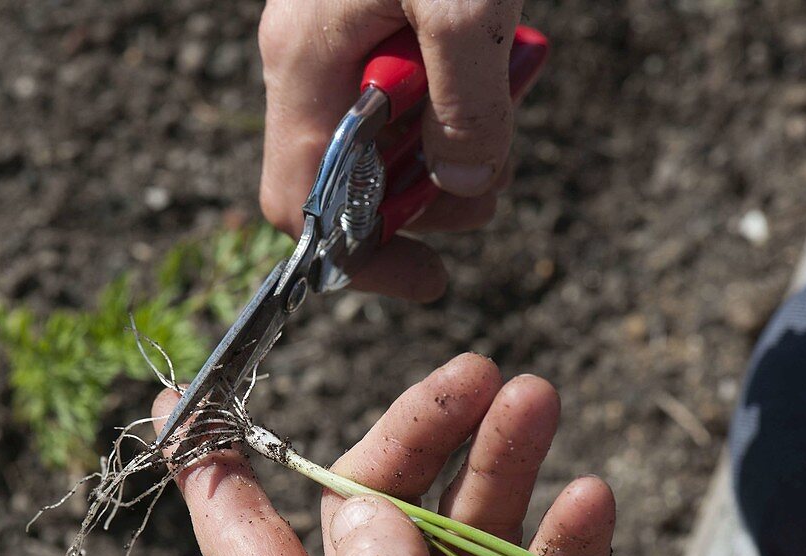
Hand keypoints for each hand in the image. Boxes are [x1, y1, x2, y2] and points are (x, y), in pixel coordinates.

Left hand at [153, 354, 690, 555]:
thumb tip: (356, 503)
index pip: (247, 546)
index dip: (213, 471)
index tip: (180, 401)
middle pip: (382, 505)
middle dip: (421, 433)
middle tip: (473, 374)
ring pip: (473, 519)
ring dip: (506, 456)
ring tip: (537, 399)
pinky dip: (567, 528)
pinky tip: (589, 498)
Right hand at [258, 0, 525, 301]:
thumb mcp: (465, 7)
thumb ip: (467, 104)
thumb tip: (466, 183)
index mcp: (305, 63)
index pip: (301, 203)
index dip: (359, 257)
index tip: (428, 278)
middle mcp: (306, 60)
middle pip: (347, 178)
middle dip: (424, 198)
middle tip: (490, 183)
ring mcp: (333, 41)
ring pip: (380, 138)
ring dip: (447, 150)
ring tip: (504, 119)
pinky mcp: (366, 21)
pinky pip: (401, 94)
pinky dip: (450, 105)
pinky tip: (495, 75)